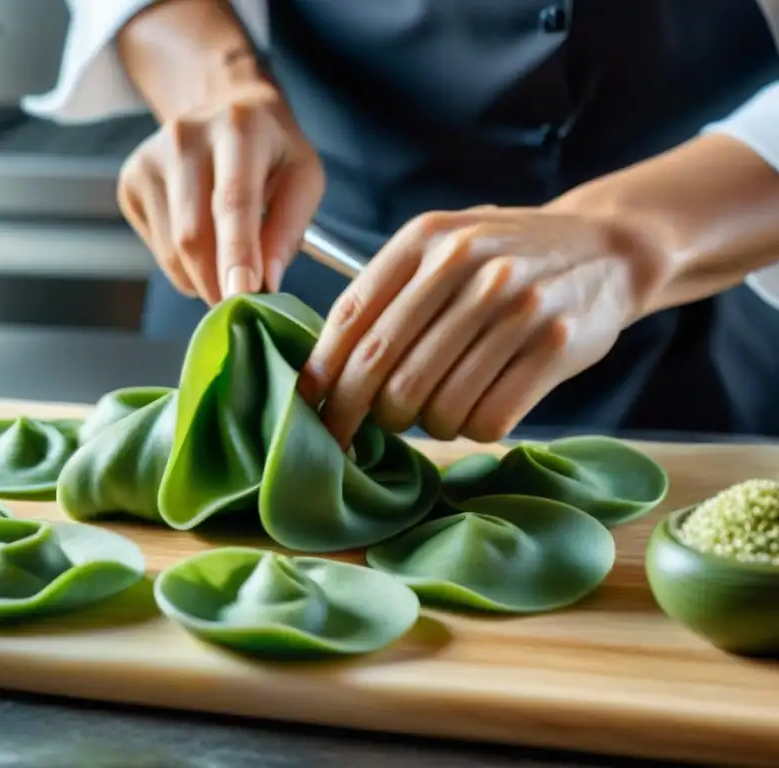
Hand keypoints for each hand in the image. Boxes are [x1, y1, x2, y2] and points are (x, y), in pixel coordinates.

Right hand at [117, 83, 323, 303]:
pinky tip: (204, 246)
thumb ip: (288, 229)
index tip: (242, 294)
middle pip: (193, 234)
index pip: (233, 201)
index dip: (237, 253)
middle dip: (218, 282)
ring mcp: (149, 160)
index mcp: (238, 129)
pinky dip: (185, 267)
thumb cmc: (271, 151)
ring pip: (172, 249)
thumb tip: (266, 283)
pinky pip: (158, 249)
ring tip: (227, 269)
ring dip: (203, 278)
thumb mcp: (304, 178)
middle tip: (242, 302)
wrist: (225, 109)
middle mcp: (184, 138)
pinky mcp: (130, 183)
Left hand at [297, 206, 668, 446]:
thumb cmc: (505, 258)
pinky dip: (471, 428)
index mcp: (425, 237)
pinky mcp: (554, 345)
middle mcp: (467, 264)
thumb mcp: (443, 247)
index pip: (351, 317)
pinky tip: (476, 410)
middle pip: (384, 368)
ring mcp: (515, 304)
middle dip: (357, 415)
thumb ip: (387, 293)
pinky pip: (488, 418)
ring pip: (434, 402)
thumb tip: (323, 370)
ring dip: (424, 424)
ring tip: (434, 410)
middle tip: (355, 434)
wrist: (607, 249)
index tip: (307, 410)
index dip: (322, 374)